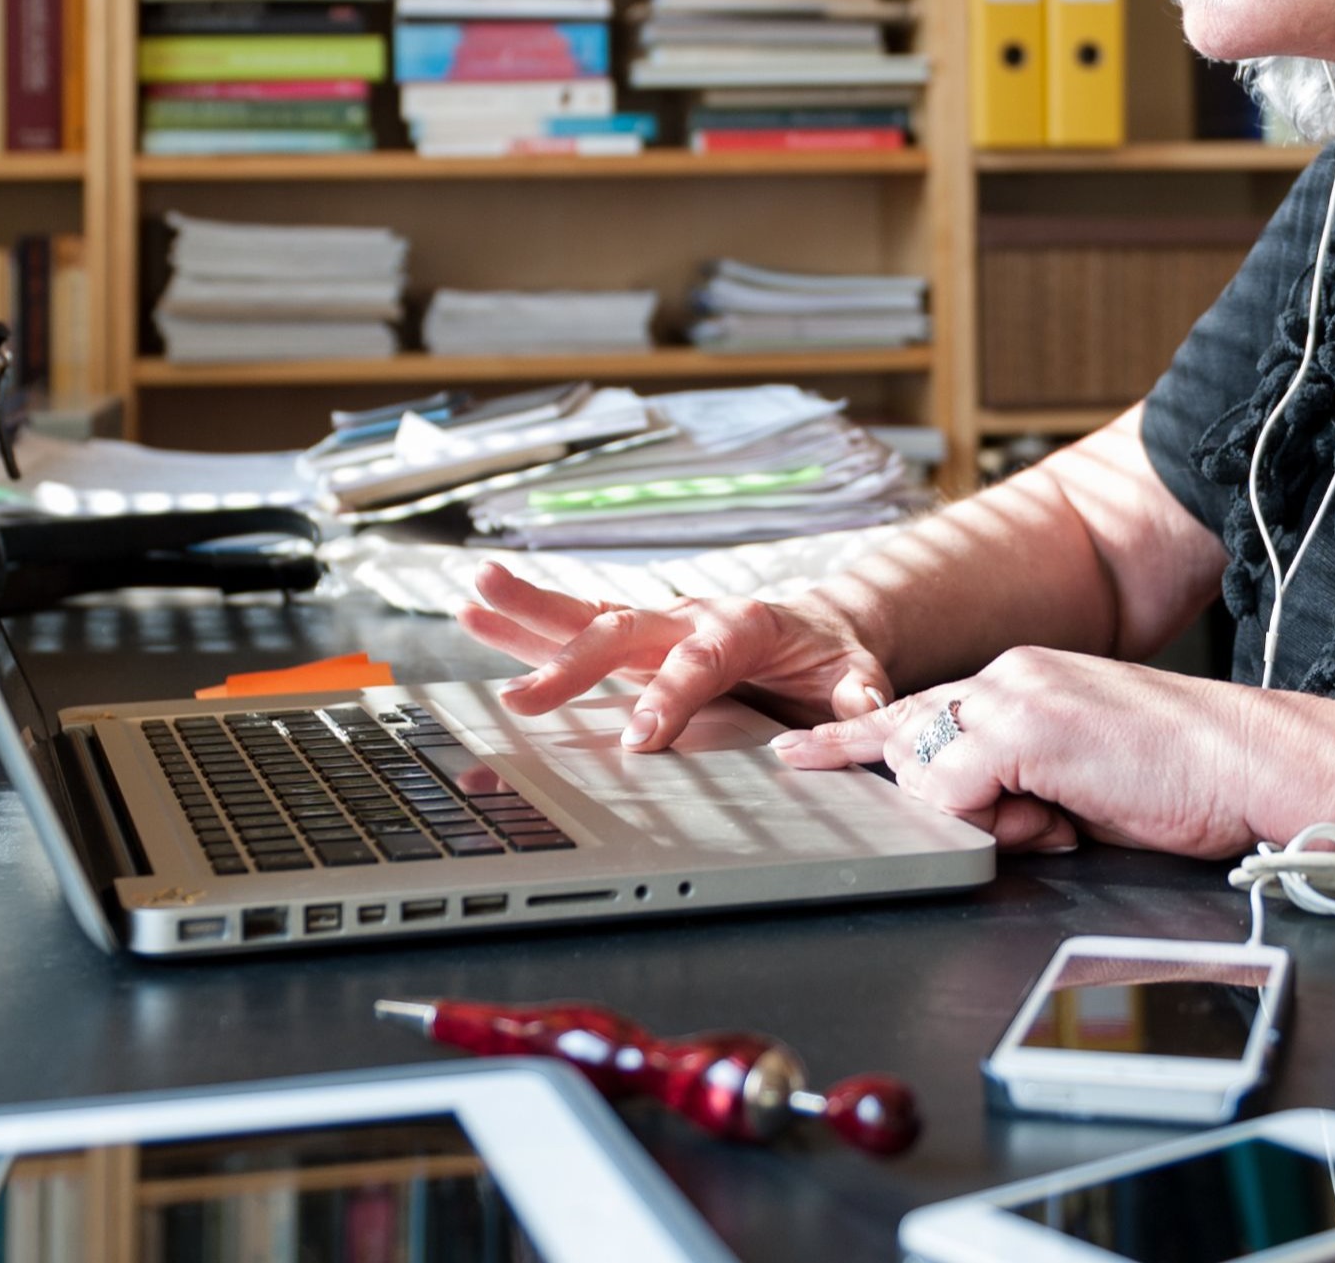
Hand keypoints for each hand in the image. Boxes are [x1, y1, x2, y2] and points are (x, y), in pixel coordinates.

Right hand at [456, 563, 891, 750]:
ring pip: (586, 617)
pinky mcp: (634, 642)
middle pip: (623, 631)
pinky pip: (575, 630)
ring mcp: (656, 627)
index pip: (699, 660)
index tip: (640, 739)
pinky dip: (526, 627)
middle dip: (572, 663)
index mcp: (744, 624)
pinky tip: (476, 616)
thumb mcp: (857, 676)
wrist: (821, 630)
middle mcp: (689, 616)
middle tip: (523, 699)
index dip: (670, 697)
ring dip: (528, 612)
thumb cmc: (833, 659)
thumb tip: (861, 705)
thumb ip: (856, 692)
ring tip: (473, 596)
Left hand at [772, 650, 1334, 860]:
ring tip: (1059, 818)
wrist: (1253, 762)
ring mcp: (1013, 696)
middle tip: (888, 790)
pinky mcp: (1023, 727)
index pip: (923, 710)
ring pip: (928, 769)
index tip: (804, 751)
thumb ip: (1024, 786)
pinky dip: (995, 820)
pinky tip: (1056, 817)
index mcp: (1025, 681)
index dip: (860, 739)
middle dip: (900, 782)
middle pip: (909, 735)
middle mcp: (1009, 676)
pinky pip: (955, 789)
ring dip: (984, 816)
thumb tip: (993, 819)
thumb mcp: (1085, 782)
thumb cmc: (1189, 779)